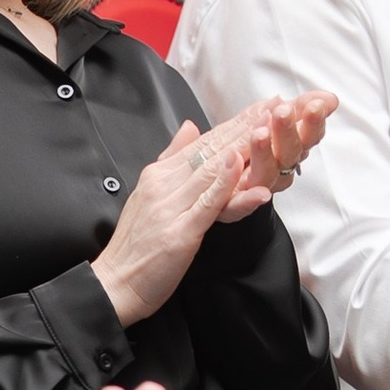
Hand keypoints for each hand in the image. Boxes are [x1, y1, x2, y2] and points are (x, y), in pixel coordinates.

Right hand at [90, 101, 331, 326]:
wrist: (115, 283)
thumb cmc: (135, 245)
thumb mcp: (149, 193)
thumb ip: (171, 159)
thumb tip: (190, 127)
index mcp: (158, 175)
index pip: (201, 142)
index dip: (233, 123)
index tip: (261, 106)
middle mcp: (163, 185)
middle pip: (209, 150)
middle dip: (244, 126)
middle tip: (274, 106)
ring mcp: (170, 207)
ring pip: (210, 170)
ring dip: (241, 147)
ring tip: (266, 126)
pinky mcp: (179, 233)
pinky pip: (205, 203)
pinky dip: (223, 183)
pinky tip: (239, 164)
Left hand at [218, 90, 335, 218]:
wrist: (204, 186)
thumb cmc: (238, 154)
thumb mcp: (262, 121)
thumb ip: (292, 109)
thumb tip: (325, 98)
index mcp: (284, 150)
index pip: (305, 135)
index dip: (312, 121)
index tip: (317, 104)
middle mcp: (274, 170)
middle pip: (289, 154)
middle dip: (289, 132)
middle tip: (284, 112)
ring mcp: (253, 187)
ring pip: (265, 175)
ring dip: (264, 154)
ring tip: (259, 134)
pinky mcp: (231, 205)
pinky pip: (240, 206)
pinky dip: (250, 201)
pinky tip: (257, 193)